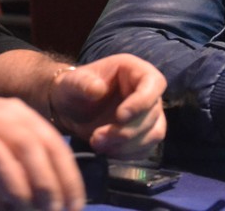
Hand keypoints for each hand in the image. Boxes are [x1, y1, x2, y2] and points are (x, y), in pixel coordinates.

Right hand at [0, 95, 84, 210]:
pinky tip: (1, 210)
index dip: (68, 176)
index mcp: (22, 115)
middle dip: (48, 184)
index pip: (54, 144)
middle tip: (55, 210)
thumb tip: (57, 188)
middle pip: (33, 150)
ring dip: (21, 190)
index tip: (76, 203)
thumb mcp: (7, 129)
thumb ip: (30, 151)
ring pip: (5, 160)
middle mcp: (3, 119)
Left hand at [50, 53, 166, 159]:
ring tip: (97, 145)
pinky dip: (127, 153)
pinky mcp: (145, 134)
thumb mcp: (72, 82)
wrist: (71, 109)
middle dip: (126, 130)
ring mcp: (149, 114)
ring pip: (154, 133)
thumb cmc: (74, 89)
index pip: (154, 83)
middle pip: (152, 113)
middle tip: (96, 137)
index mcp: (136, 71)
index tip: (120, 116)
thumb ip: (82, 83)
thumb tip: (97, 90)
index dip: (142, 101)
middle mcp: (149, 92)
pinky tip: (106, 150)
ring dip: (127, 144)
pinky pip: (146, 148)